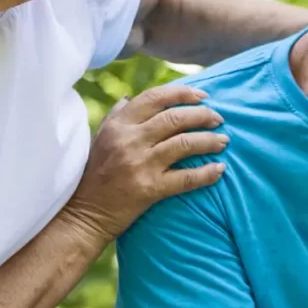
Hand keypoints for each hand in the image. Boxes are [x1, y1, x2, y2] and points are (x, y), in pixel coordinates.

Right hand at [65, 84, 228, 240]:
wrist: (85, 214)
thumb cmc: (94, 174)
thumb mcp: (100, 139)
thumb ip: (116, 116)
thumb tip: (130, 97)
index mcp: (119, 125)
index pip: (155, 98)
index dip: (183, 93)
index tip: (203, 95)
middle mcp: (130, 140)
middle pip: (175, 118)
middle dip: (203, 115)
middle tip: (218, 119)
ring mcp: (141, 164)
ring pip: (185, 143)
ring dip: (210, 141)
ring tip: (223, 141)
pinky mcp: (150, 189)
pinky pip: (187, 178)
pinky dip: (207, 173)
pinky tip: (220, 169)